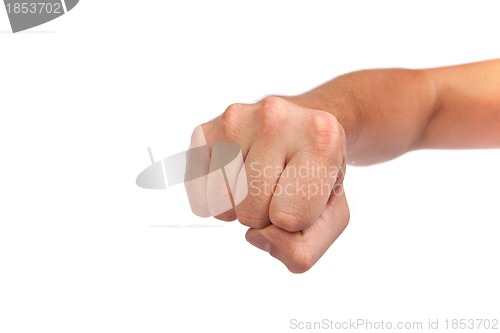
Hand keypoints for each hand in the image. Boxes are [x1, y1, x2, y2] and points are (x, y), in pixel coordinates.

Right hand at [186, 96, 349, 272]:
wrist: (299, 130)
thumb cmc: (315, 174)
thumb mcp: (332, 215)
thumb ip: (306, 247)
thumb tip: (256, 236)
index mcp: (321, 138)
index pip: (289, 218)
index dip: (294, 222)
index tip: (302, 196)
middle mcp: (276, 118)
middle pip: (251, 211)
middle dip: (264, 216)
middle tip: (278, 189)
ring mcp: (236, 119)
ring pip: (222, 203)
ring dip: (238, 207)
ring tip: (257, 181)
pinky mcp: (205, 129)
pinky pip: (198, 191)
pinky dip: (215, 199)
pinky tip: (234, 178)